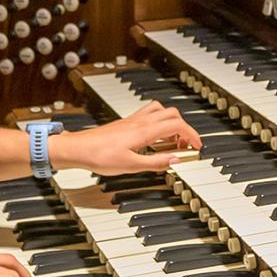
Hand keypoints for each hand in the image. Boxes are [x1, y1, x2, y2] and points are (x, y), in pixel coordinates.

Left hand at [56, 102, 202, 176]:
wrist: (79, 148)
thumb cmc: (99, 156)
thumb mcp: (130, 166)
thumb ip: (155, 162)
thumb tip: (175, 160)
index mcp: (145, 131)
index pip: (177, 125)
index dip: (192, 135)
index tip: (197, 146)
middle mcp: (140, 122)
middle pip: (173, 114)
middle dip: (185, 128)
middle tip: (186, 145)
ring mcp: (133, 120)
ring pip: (161, 111)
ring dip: (172, 123)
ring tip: (172, 141)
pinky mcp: (127, 123)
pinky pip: (150, 115)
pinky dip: (159, 123)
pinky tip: (155, 138)